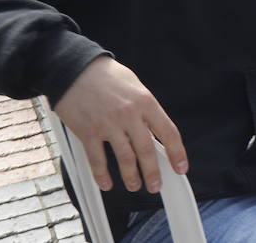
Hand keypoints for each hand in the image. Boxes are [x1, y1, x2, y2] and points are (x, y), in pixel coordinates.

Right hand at [53, 57, 187, 193]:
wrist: (75, 70)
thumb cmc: (107, 76)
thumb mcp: (136, 86)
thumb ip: (146, 108)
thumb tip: (154, 130)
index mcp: (146, 102)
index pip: (168, 132)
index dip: (176, 153)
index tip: (180, 167)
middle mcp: (130, 115)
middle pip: (146, 150)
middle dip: (153, 172)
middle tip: (156, 185)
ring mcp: (108, 125)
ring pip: (124, 158)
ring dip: (130, 176)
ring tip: (134, 186)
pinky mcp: (88, 132)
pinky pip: (97, 159)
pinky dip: (102, 175)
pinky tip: (106, 183)